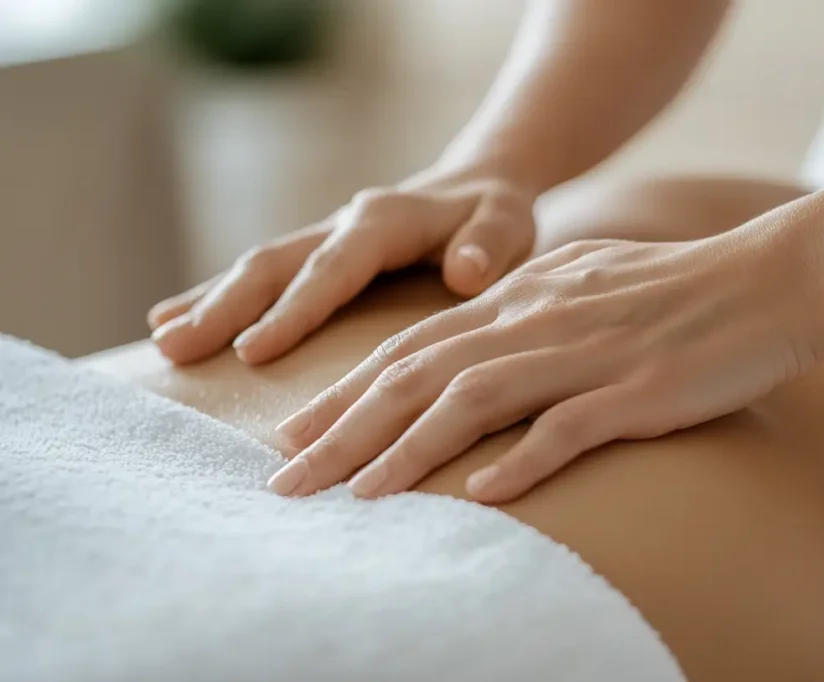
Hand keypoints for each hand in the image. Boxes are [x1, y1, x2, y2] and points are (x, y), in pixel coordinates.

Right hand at [146, 167, 537, 364]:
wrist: (477, 187)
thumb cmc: (495, 216)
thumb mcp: (508, 224)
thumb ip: (490, 245)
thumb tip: (464, 271)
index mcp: (383, 222)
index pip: (331, 269)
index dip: (293, 309)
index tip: (251, 350)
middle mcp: (343, 223)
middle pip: (274, 263)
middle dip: (224, 306)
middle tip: (175, 348)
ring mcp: (324, 236)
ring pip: (256, 266)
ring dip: (209, 302)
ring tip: (163, 341)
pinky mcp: (316, 252)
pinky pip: (260, 274)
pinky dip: (216, 296)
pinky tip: (174, 320)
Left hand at [267, 232, 823, 502]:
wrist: (767, 279)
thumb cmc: (675, 288)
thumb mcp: (582, 283)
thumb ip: (523, 309)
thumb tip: (476, 342)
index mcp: (519, 295)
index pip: (412, 345)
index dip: (347, 390)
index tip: (295, 431)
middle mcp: (536, 319)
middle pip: (419, 375)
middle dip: (345, 429)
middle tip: (286, 478)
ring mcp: (584, 352)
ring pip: (472, 401)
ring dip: (406, 452)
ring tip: (352, 498)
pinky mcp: (635, 388)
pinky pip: (567, 428)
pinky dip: (519, 461)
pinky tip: (479, 497)